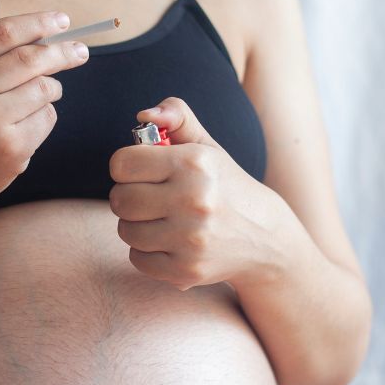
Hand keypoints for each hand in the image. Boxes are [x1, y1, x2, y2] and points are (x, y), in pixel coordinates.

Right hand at [0, 0, 90, 213]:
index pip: (1, 33)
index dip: (37, 23)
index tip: (61, 20)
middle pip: (30, 58)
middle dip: (63, 51)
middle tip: (80, 51)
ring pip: (44, 88)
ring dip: (52, 88)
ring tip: (43, 94)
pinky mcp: (10, 148)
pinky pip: (47, 118)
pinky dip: (45, 116)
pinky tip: (27, 123)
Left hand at [108, 96, 272, 289]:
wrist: (264, 237)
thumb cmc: (224, 186)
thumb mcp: (207, 146)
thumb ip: (177, 116)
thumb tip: (145, 114)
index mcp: (195, 163)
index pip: (122, 164)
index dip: (126, 167)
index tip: (141, 172)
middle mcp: (194, 200)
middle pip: (120, 199)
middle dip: (128, 197)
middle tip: (148, 197)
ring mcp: (190, 239)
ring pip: (125, 231)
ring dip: (136, 225)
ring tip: (160, 220)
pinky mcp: (186, 270)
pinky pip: (137, 259)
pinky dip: (146, 252)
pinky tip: (168, 242)